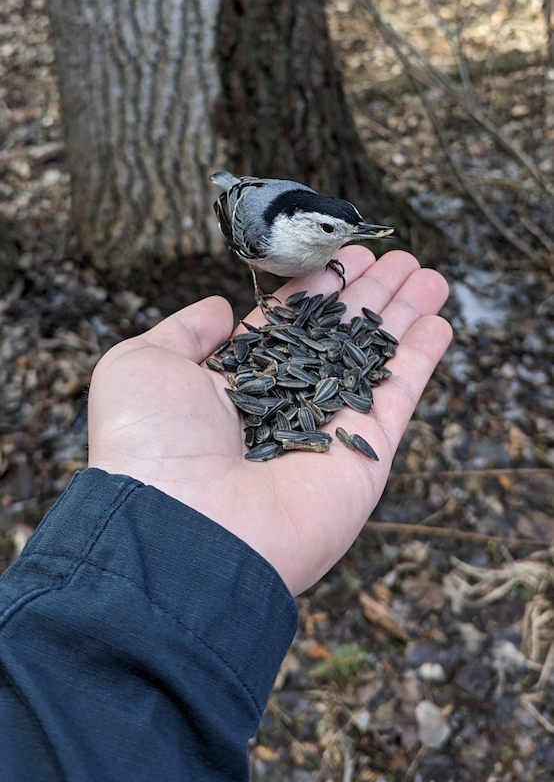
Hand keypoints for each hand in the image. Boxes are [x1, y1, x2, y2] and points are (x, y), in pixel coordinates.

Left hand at [88, 248, 451, 595]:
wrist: (179, 526)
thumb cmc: (148, 444)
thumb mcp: (142, 364)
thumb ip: (185, 330)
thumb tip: (220, 310)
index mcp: (235, 384)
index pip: (290, 324)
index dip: (321, 288)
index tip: (347, 255)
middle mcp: (286, 405)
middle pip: (341, 337)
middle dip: (371, 296)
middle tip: (401, 258)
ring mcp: (329, 430)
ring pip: (377, 360)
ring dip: (406, 317)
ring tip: (432, 277)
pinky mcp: (364, 456)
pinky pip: (399, 397)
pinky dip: (421, 359)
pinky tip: (438, 322)